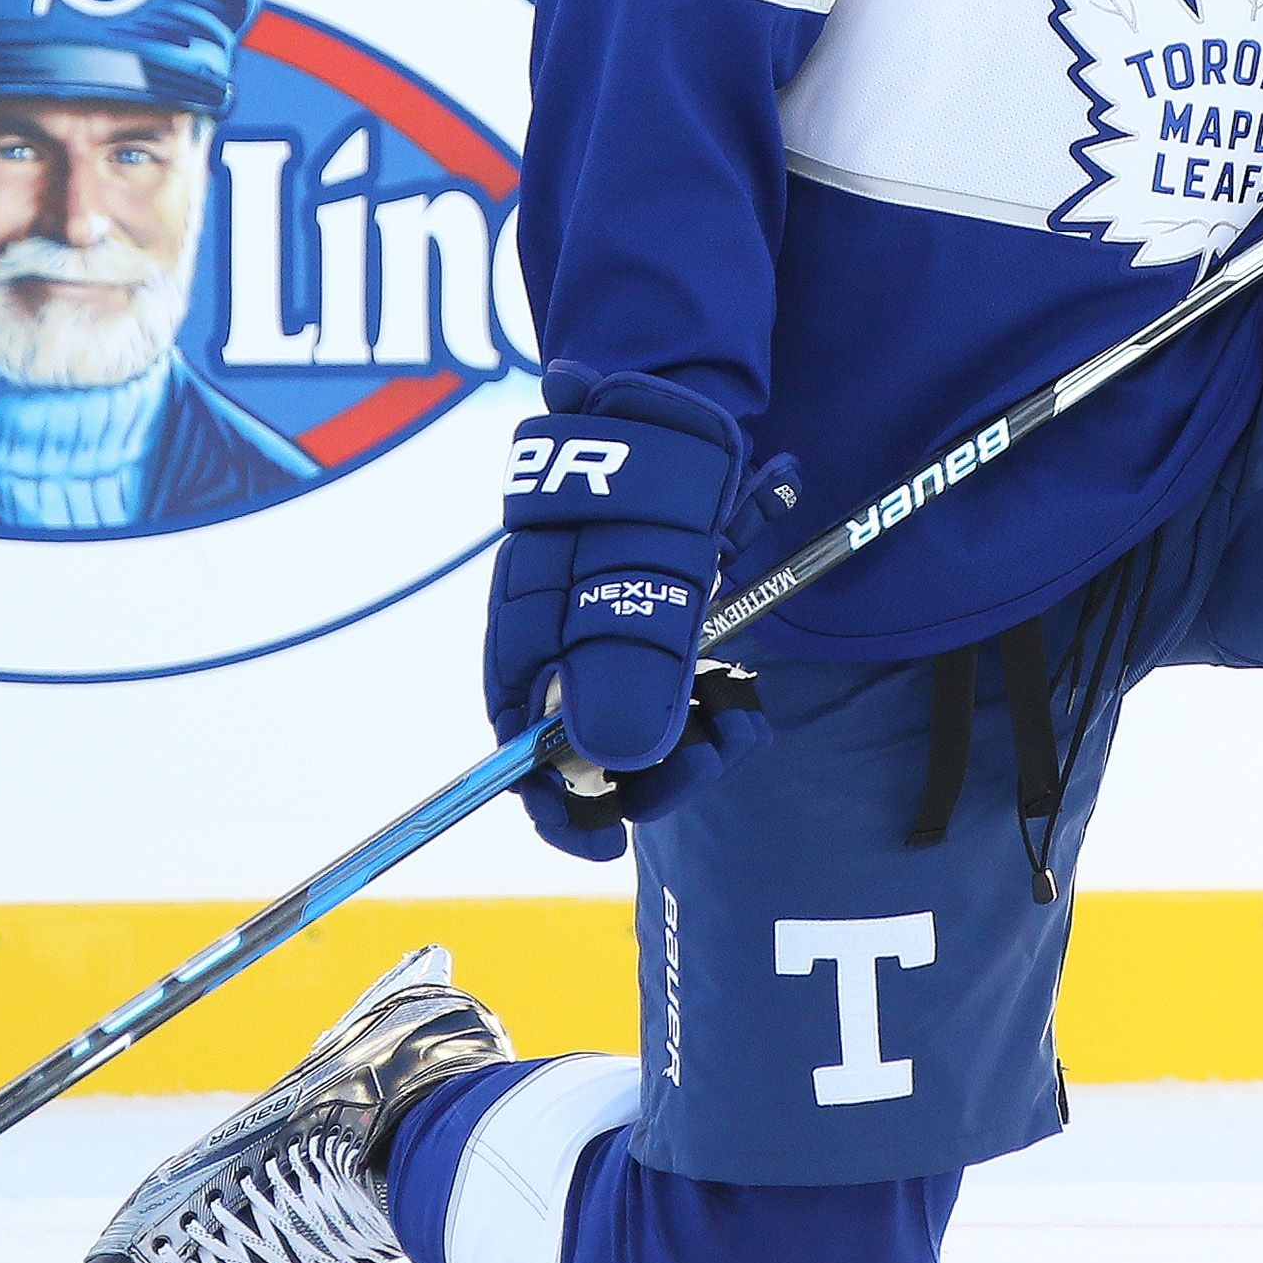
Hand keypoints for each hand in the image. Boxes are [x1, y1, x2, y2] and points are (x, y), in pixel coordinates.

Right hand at [485, 363, 799, 859]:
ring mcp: (605, 638)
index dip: (562, 813)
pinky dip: (711, 701)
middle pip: (592, 753)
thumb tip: (617, 760)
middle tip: (721, 744)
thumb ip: (627, 667)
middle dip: (658, 768)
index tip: (609, 845)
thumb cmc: (649, 495)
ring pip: (642, 726)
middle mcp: (558, 652)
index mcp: (527, 648)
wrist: (678, 416)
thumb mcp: (643, 581)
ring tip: (743, 713)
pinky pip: (675, 691)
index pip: (520, 760)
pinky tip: (742, 692)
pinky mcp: (652, 626)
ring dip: (695, 735)